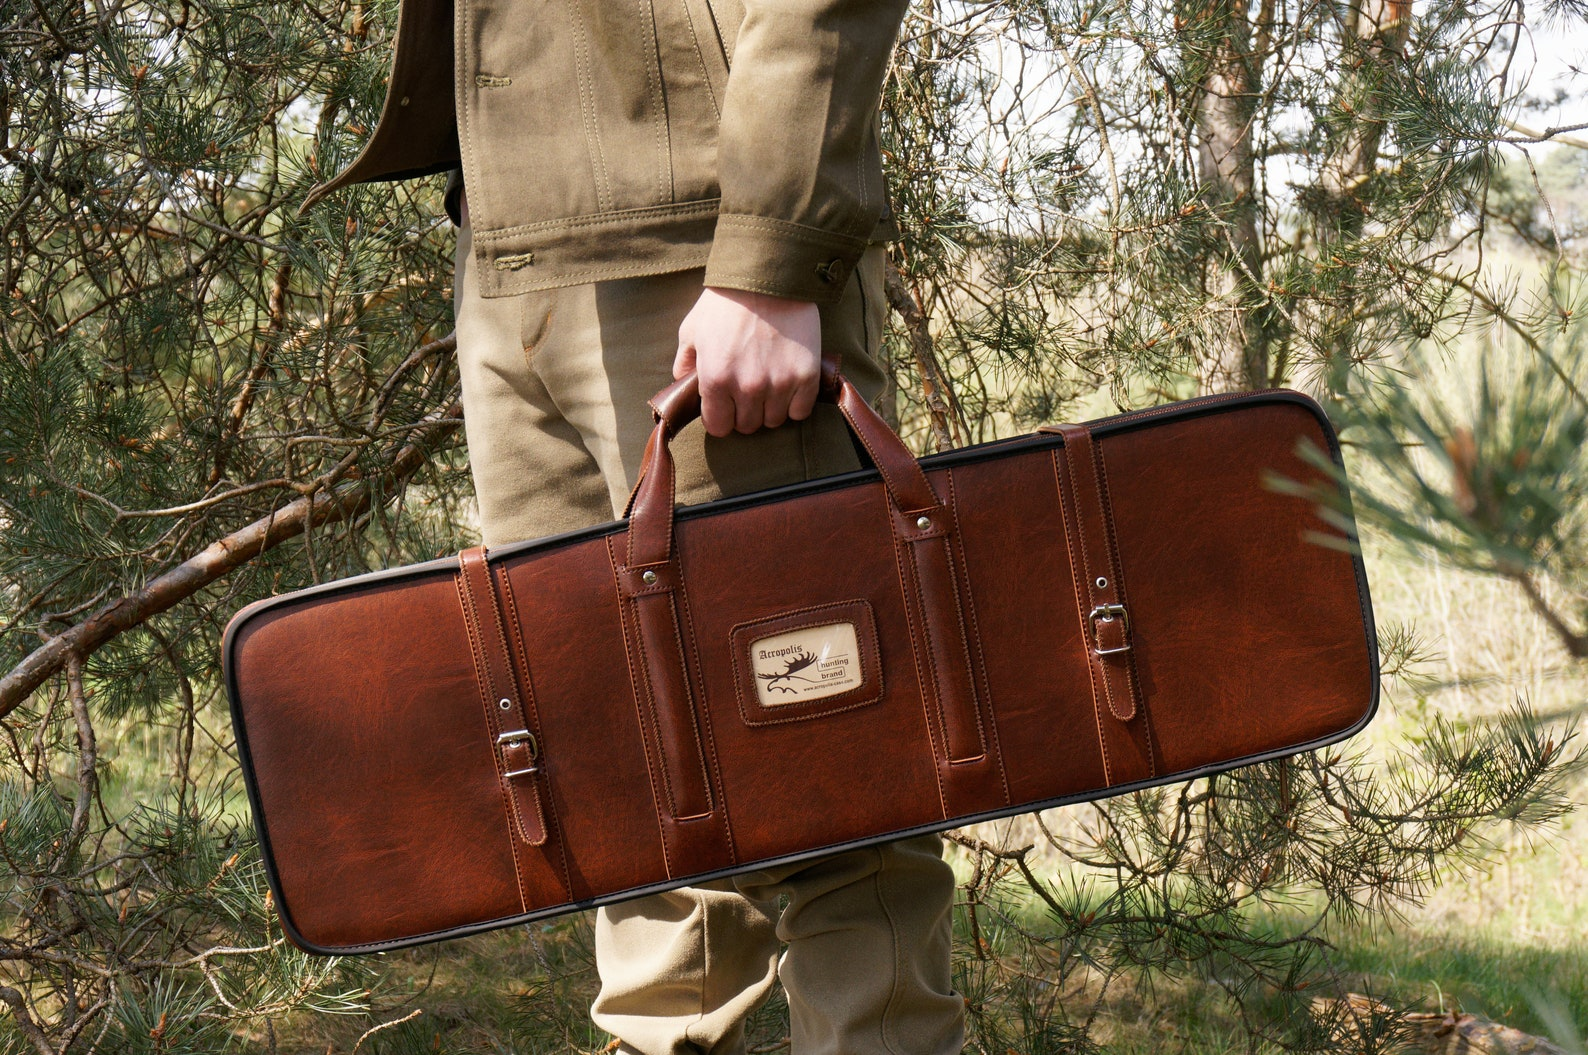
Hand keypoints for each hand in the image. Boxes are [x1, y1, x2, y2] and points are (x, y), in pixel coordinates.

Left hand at [675, 287, 821, 437]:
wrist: (768, 276)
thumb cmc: (726, 301)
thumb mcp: (692, 329)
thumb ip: (684, 363)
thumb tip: (685, 386)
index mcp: (716, 379)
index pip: (719, 427)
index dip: (720, 417)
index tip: (725, 406)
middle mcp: (747, 388)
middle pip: (747, 426)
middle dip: (744, 411)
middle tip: (747, 389)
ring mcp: (779, 384)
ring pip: (774, 420)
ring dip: (770, 408)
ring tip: (768, 384)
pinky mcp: (806, 376)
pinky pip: (800, 412)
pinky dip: (795, 403)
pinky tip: (788, 384)